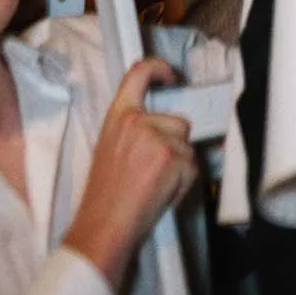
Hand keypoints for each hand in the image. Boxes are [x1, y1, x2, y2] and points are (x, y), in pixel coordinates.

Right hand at [63, 57, 197, 291]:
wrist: (103, 226)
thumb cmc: (104, 197)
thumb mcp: (110, 148)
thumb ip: (133, 130)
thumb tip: (158, 125)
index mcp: (118, 117)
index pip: (138, 74)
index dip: (158, 68)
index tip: (170, 75)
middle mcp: (138, 121)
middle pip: (178, 122)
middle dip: (174, 147)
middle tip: (151, 173)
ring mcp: (156, 137)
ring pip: (187, 147)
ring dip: (179, 167)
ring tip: (154, 186)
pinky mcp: (172, 157)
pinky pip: (192, 167)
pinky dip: (183, 184)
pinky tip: (162, 195)